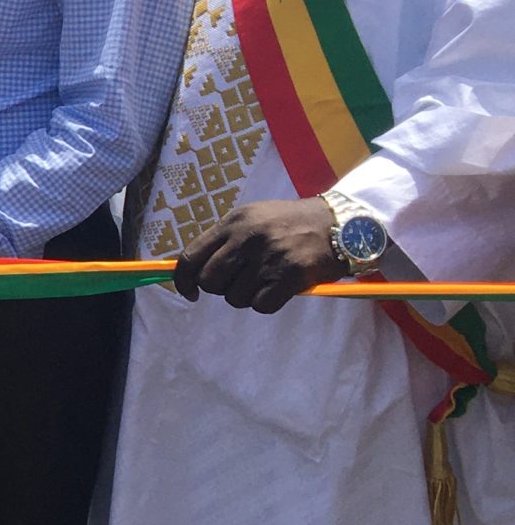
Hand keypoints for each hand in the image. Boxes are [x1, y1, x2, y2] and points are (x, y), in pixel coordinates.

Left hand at [174, 198, 337, 312]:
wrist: (340, 224)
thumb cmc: (291, 224)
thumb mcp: (253, 218)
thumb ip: (224, 240)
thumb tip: (193, 271)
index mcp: (233, 222)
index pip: (190, 257)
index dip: (184, 280)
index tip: (189, 292)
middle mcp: (247, 238)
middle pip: (210, 282)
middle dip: (221, 288)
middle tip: (241, 281)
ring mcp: (268, 257)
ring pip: (235, 298)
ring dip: (247, 296)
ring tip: (267, 279)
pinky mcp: (290, 276)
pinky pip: (260, 306)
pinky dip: (267, 302)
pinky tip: (279, 288)